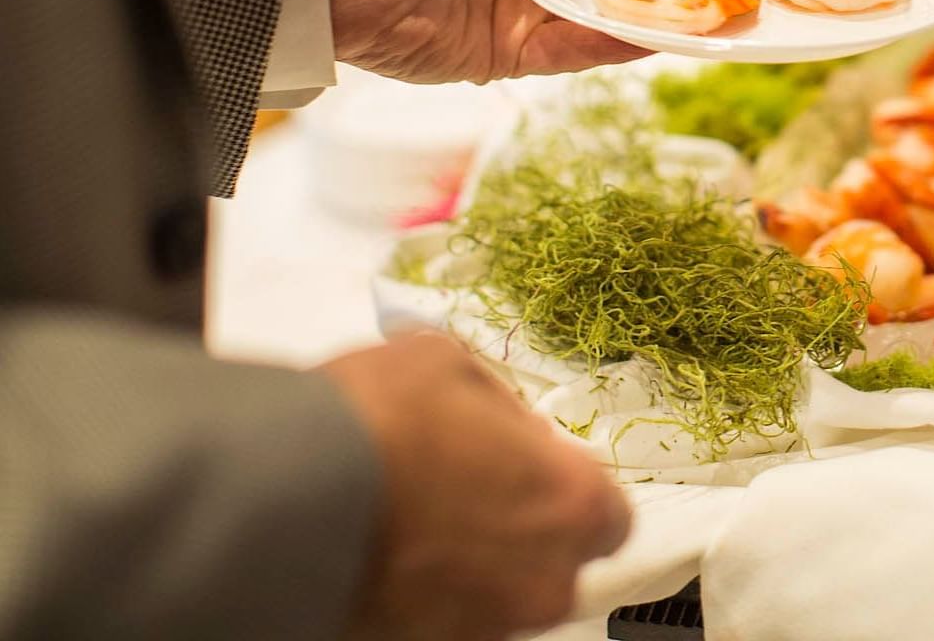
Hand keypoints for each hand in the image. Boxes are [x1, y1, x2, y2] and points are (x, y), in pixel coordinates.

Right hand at [324, 333, 631, 639]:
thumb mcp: (449, 363)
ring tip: (413, 515)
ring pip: (499, 591)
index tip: (530, 468)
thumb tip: (507, 428)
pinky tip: (386, 549)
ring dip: (472, 560)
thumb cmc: (380, 418)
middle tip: (466, 487)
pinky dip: (426, 590)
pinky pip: (445, 616)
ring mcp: (484, 628)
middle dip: (521, 527)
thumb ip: (499, 403)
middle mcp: (545, 581)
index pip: (609, 515)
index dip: (567, 488)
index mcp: (576, 504)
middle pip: (555, 560)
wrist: (279, 495)